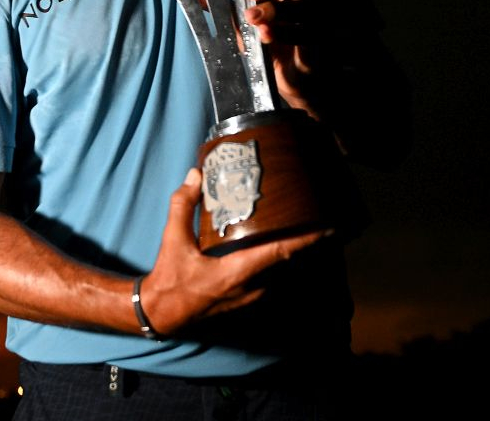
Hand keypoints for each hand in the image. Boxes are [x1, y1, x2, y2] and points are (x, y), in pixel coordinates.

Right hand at [134, 168, 332, 335]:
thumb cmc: (170, 279)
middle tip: (317, 221)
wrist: (162, 313)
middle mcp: (251, 288)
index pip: (280, 252)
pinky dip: (279, 265)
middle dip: (305, 244)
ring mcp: (250, 298)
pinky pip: (271, 281)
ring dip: (292, 256)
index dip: (306, 240)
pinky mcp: (246, 303)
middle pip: (288, 263)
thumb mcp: (173, 239)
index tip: (328, 228)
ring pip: (281, 274)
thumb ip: (184, 205)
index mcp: (237, 271)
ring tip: (303, 234)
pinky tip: (278, 252)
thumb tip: (195, 176)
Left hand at [242, 0, 322, 116]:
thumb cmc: (271, 48)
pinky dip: (285, 33)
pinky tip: (267, 35)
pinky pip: (305, 34)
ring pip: (298, 6)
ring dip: (274, 11)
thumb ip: (223, 9)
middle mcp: (300, 1)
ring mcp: (312, 20)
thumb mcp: (242, 28)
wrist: (294, 84)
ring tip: (253, 18)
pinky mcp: (317, 43)